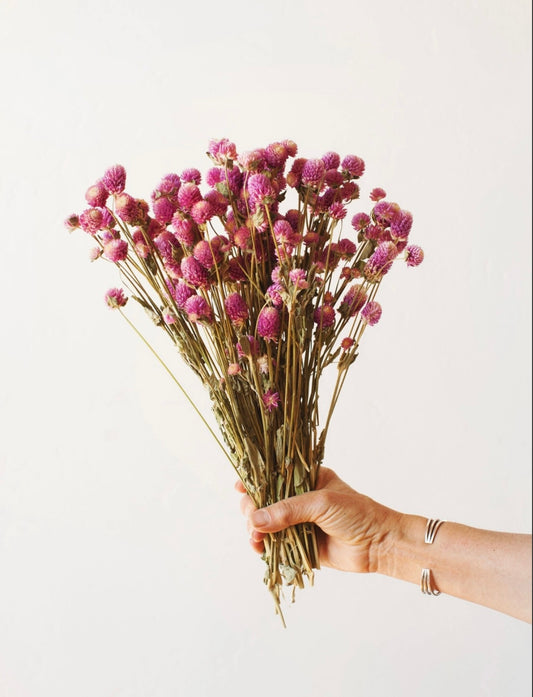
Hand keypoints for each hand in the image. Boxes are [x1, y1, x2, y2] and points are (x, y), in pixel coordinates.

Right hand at [236, 467, 399, 573]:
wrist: (380, 544)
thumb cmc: (357, 513)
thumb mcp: (321, 503)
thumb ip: (288, 510)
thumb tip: (256, 520)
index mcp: (305, 479)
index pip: (273, 476)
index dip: (254, 481)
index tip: (239, 489)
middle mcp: (299, 499)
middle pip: (264, 501)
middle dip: (252, 509)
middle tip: (251, 519)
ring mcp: (298, 522)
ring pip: (266, 524)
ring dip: (255, 530)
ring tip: (255, 538)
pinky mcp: (299, 544)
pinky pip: (275, 544)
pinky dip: (264, 546)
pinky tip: (259, 548)